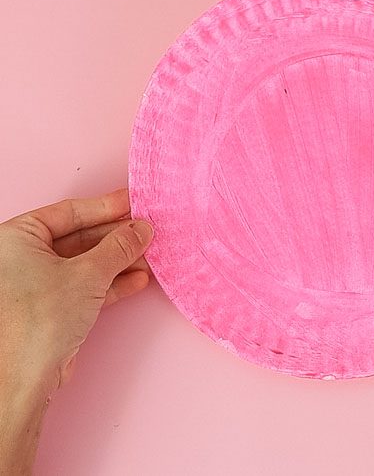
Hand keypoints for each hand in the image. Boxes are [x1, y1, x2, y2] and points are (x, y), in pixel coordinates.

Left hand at [0, 189, 152, 473]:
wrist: (23, 380)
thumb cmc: (39, 319)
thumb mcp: (88, 272)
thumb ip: (119, 246)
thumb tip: (142, 228)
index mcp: (16, 239)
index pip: (68, 212)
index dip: (106, 206)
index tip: (134, 201)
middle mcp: (20, 259)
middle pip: (79, 238)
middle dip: (117, 238)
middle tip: (147, 232)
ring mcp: (34, 285)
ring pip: (84, 264)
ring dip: (119, 261)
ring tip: (149, 257)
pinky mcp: (49, 310)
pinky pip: (84, 286)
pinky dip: (110, 283)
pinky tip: (137, 279)